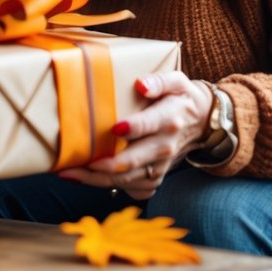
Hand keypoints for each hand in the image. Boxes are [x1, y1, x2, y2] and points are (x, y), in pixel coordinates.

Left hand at [59, 71, 212, 199]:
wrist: (203, 123)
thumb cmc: (180, 98)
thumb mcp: (176, 81)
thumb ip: (159, 81)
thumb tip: (141, 84)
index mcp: (168, 119)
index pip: (150, 125)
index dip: (133, 128)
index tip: (113, 128)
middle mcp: (164, 147)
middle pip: (131, 161)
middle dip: (100, 165)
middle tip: (70, 163)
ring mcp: (160, 166)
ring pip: (126, 179)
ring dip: (95, 179)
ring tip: (68, 173)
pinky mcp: (156, 177)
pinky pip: (132, 189)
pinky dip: (110, 187)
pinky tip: (87, 178)